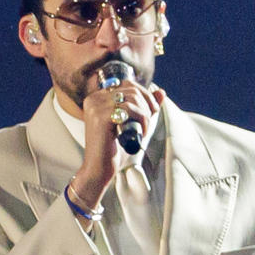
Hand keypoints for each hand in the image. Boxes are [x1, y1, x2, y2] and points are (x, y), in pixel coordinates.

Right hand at [69, 81, 164, 203]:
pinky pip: (129, 109)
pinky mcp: (100, 117)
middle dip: (147, 105)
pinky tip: (139, 133)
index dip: (145, 95)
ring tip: (143, 130)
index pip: (127, 84)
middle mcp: (94, 99)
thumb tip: (161, 92)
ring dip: (145, 115)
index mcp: (98, 98)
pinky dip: (141, 120)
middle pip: (132, 89)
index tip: (152, 112)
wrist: (99, 170)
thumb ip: (145, 107)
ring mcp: (95, 107)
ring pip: (132, 98)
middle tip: (148, 123)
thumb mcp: (133, 125)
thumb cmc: (114, 150)